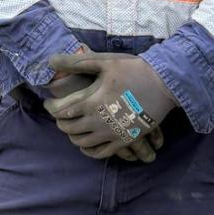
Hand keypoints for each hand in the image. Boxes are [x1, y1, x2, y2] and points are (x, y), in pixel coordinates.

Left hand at [45, 52, 176, 160]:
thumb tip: (51, 61)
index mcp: (91, 101)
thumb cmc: (134, 69)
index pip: (61, 110)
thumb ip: (76, 62)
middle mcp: (98, 121)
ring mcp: (111, 133)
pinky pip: (100, 153)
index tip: (49, 102)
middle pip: (69, 128)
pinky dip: (89, 151)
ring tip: (73, 126)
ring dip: (73, 135)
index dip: (51, 107)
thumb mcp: (104, 61)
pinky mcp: (124, 141)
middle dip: (60, 121)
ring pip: (81, 143)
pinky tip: (87, 143)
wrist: (164, 84)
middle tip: (59, 114)